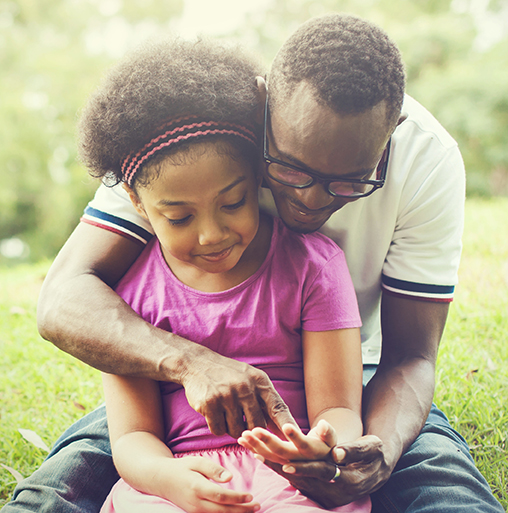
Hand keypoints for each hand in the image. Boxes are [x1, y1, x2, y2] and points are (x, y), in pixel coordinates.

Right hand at [157, 456, 259, 512]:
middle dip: (242, 510)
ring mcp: (194, 511)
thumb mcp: (196, 462)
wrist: (162, 480)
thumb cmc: (181, 468)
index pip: (221, 496)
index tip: (251, 496)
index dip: (237, 498)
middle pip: (223, 511)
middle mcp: (196, 504)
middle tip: (258, 506)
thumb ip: (213, 469)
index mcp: (197, 488)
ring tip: (252, 511)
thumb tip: (230, 477)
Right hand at [181, 350, 296, 438]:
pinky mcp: (210, 403)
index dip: (288, 425)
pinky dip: (217, 427)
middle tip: (242, 422)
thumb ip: (265, 398)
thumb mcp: (250, 377)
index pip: (278, 407)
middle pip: (257, 425)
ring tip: (227, 413)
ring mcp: (227, 395)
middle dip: (252, 430)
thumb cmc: (228, 374)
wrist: (197, 363)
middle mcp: (245, 387)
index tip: (298, 438)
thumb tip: (281, 426)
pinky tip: (214, 414)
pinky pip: (219, 430)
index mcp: (259, 381)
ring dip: (232, 429)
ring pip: (237, 431)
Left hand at [238, 420, 336, 464]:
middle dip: (268, 441)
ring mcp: (289, 464)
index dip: (296, 437)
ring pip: (271, 457)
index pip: (304, 445)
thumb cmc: (328, 445)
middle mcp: (300, 461)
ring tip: (243, 435)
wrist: (326, 467)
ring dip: (256, 446)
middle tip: (254, 429)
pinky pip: (266, 459)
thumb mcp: (332, 439)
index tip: (286, 427)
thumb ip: (328, 432)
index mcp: (314, 452)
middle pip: (283, 452)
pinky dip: (254, 450)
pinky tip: (244, 443)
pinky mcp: (281, 464)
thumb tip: (323, 425)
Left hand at [265, 435, 391, 507]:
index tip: (285, 464)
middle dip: (277, 463)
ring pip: (294, 480)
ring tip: (253, 449)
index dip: (303, 469)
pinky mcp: (318, 493)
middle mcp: (334, 492)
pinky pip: (295, 481)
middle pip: (301, 478)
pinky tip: (261, 456)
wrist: (377, 470)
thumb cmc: (375, 454)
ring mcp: (325, 495)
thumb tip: (338, 453)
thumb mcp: (371, 448)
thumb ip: (355, 450)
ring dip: (273, 465)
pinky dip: (278, 468)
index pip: (321, 474)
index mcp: (347, 481)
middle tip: (258, 450)